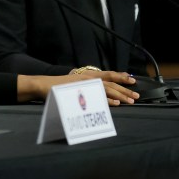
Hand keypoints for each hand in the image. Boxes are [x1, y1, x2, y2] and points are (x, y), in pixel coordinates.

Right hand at [17, 73, 139, 105]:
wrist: (41, 85)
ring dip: (120, 95)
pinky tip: (116, 104)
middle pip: (110, 82)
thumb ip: (85, 87)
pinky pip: (97, 96)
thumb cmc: (56, 87)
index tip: (132, 79)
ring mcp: (84, 84)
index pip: (107, 74)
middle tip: (137, 94)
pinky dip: (108, 100)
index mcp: (86, 75)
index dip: (120, 76)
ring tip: (130, 100)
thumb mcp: (73, 84)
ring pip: (107, 89)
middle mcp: (87, 77)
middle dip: (125, 88)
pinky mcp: (81, 92)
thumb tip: (96, 94)